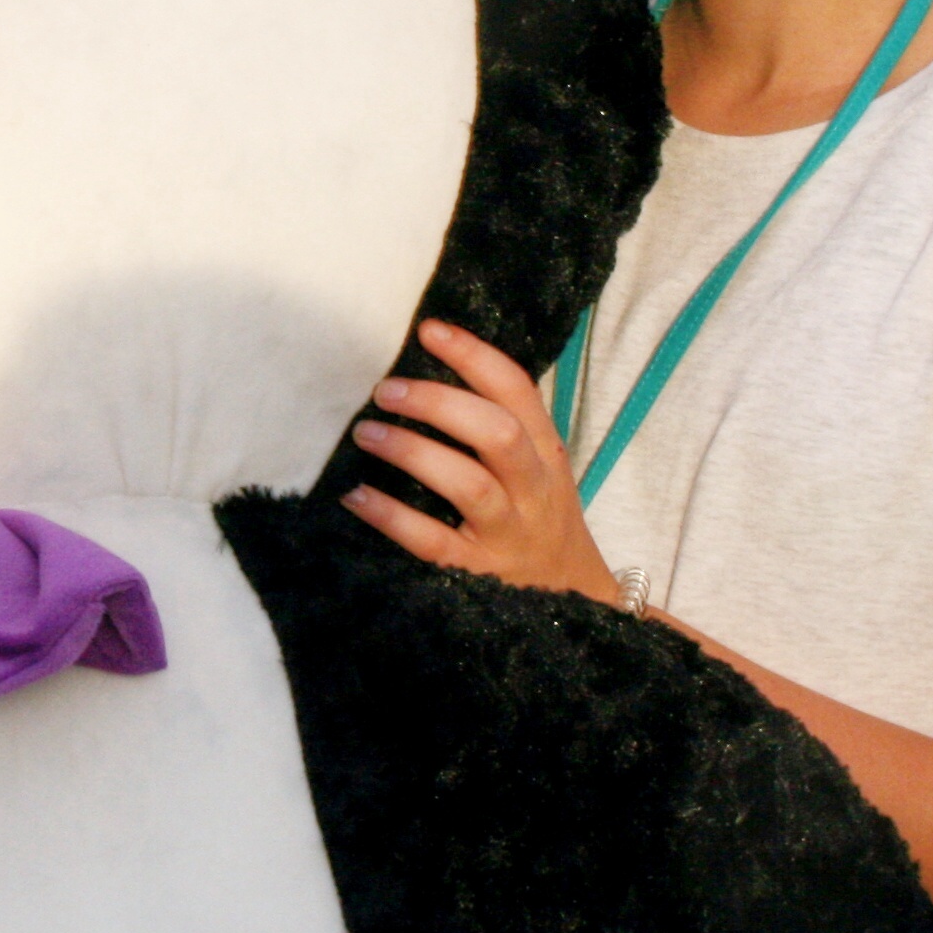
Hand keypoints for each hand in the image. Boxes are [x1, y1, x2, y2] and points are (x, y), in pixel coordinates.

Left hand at [343, 318, 621, 603]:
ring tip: (366, 433)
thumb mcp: (540, 473)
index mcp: (546, 455)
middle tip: (386, 389)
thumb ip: (504, 429)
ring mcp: (508, 534)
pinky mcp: (478, 573)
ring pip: (468, 485)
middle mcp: (533, 490)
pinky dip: (391, 516)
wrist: (575, 602)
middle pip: (496, 433)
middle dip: (439, 403)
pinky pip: (433, 541)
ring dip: (413, 452)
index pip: (518, 391)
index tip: (430, 330)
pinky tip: (357, 497)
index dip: (475, 355)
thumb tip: (434, 376)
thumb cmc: (542, 523)